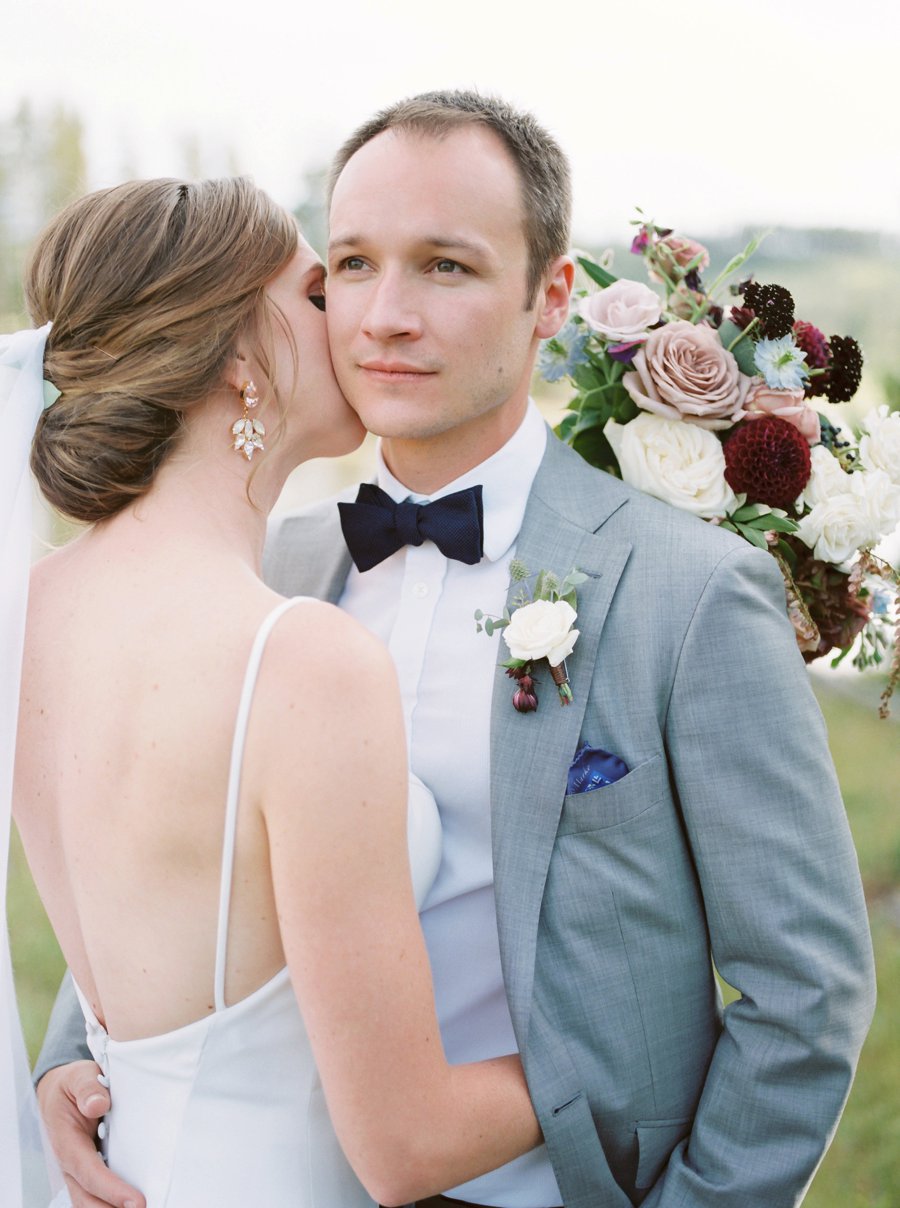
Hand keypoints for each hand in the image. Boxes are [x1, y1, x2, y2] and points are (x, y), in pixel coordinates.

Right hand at [36, 1061, 144, 1207]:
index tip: (136, 1201)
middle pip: (88, 1199)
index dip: (111, 1190)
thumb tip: (98, 1104)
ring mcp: (80, 1170)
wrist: (60, 1090)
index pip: (89, 1172)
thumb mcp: (78, 1077)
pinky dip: (114, 1201)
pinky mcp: (91, 1170)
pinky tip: (135, 1201)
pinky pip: (99, 1193)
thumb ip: (87, 1088)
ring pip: (92, 1201)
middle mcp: (72, 1163)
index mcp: (67, 1142)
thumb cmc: (72, 1085)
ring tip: (147, 1205)